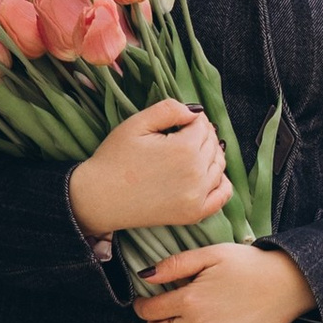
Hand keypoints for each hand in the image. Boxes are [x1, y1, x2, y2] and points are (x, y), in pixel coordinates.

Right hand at [69, 101, 228, 240]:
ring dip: (210, 155)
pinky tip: (208, 175)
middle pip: (213, 144)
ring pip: (219, 165)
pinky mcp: (194, 214)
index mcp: (184, 148)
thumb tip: (196, 111)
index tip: (178, 122)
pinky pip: (223, 195)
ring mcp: (197, 196)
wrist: (99, 198)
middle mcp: (196, 173)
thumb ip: (168, 109)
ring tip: (190, 153)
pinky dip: (221, 182)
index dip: (191, 119)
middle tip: (181, 136)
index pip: (203, 125)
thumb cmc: (115, 158)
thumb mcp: (136, 124)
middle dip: (201, 135)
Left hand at [135, 241, 316, 322]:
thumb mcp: (212, 254)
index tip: (146, 302)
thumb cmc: (250, 265)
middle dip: (154, 322)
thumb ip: (176, 264)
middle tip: (164, 313)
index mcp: (190, 298)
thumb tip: (145, 276)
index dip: (142, 306)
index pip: (149, 311)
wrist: (288, 285)